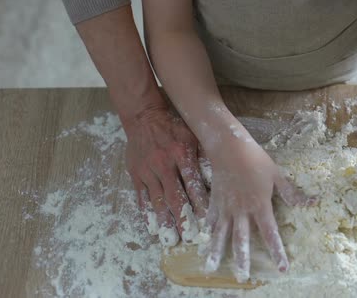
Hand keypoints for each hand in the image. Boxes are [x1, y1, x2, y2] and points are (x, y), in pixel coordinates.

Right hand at [125, 105, 208, 245]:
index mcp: (181, 154)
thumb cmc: (174, 127)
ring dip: (164, 221)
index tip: (206, 222)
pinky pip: (142, 197)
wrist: (144, 117)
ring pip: (157, 201)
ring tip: (170, 239)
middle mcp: (164, 165)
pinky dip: (147, 212)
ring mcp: (148, 171)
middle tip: (189, 238)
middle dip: (183, 219)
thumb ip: (205, 156)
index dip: (200, 204)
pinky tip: (152, 227)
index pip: (193, 184)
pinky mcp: (136, 174)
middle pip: (175, 196)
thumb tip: (220, 177)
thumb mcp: (193, 136)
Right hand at [203, 128, 316, 281]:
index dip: (277, 252)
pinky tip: (203, 241)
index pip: (270, 234)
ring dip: (216, 252)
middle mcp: (241, 211)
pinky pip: (211, 219)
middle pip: (241, 240)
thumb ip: (292, 193)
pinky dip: (208, 231)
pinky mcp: (215, 201)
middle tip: (243, 277)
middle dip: (242, 260)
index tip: (281, 268)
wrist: (229, 147)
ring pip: (220, 234)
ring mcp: (226, 207)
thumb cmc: (256, 159)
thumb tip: (313, 202)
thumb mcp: (277, 174)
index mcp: (260, 206)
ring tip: (210, 268)